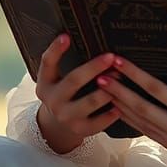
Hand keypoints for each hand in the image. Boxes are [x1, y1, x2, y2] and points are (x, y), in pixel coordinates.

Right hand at [35, 32, 123, 147]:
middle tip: (111, 57)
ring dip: (107, 89)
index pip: (47, 63)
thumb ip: (63, 62)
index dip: (55, 49)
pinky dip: (111, 113)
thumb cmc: (63, 93)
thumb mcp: (55, 79)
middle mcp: (53, 100)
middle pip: (74, 80)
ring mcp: (66, 117)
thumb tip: (77, 36)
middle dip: (94, 67)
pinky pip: (98, 122)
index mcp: (45, 83)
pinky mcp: (79, 130)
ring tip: (120, 77)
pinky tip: (121, 104)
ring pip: (89, 102)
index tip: (66, 36)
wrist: (58, 126)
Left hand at [95, 42, 166, 166]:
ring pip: (138, 121)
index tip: (119, 61)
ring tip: (100, 88)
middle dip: (117, 90)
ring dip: (118, 104)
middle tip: (99, 74)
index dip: (135, 75)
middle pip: (140, 106)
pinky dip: (128, 120)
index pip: (156, 90)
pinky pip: (145, 131)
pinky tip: (116, 108)